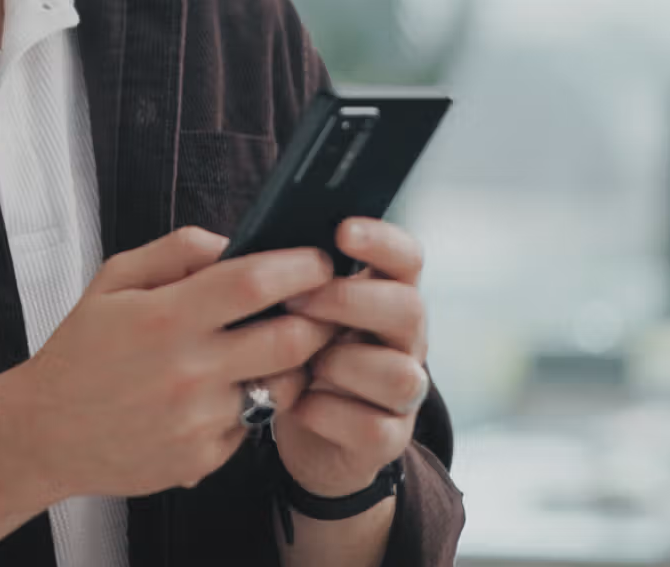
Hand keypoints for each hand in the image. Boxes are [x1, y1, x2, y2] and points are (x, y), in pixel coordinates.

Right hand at [1, 227, 337, 499]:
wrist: (45, 433)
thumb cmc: (79, 352)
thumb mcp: (113, 280)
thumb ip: (177, 251)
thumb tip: (234, 241)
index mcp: (166, 317)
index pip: (257, 282)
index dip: (301, 266)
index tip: (318, 261)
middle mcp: (188, 371)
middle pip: (292, 340)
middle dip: (321, 319)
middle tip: (320, 308)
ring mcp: (198, 421)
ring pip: (282, 387)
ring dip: (290, 366)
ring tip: (270, 351)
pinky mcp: (202, 459)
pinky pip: (253, 426)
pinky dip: (250, 405)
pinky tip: (221, 393)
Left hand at [272, 218, 430, 496]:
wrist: (308, 432)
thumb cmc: (298, 355)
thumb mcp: (298, 312)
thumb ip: (295, 280)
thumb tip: (259, 246)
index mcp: (385, 297)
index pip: (407, 258)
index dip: (382, 240)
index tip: (341, 230)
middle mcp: (405, 341)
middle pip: (409, 309)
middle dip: (350, 302)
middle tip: (298, 301)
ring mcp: (404, 394)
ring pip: (400, 374)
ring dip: (343, 365)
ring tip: (302, 365)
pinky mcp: (389, 438)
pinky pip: (373, 427)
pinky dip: (328, 415)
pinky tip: (298, 405)